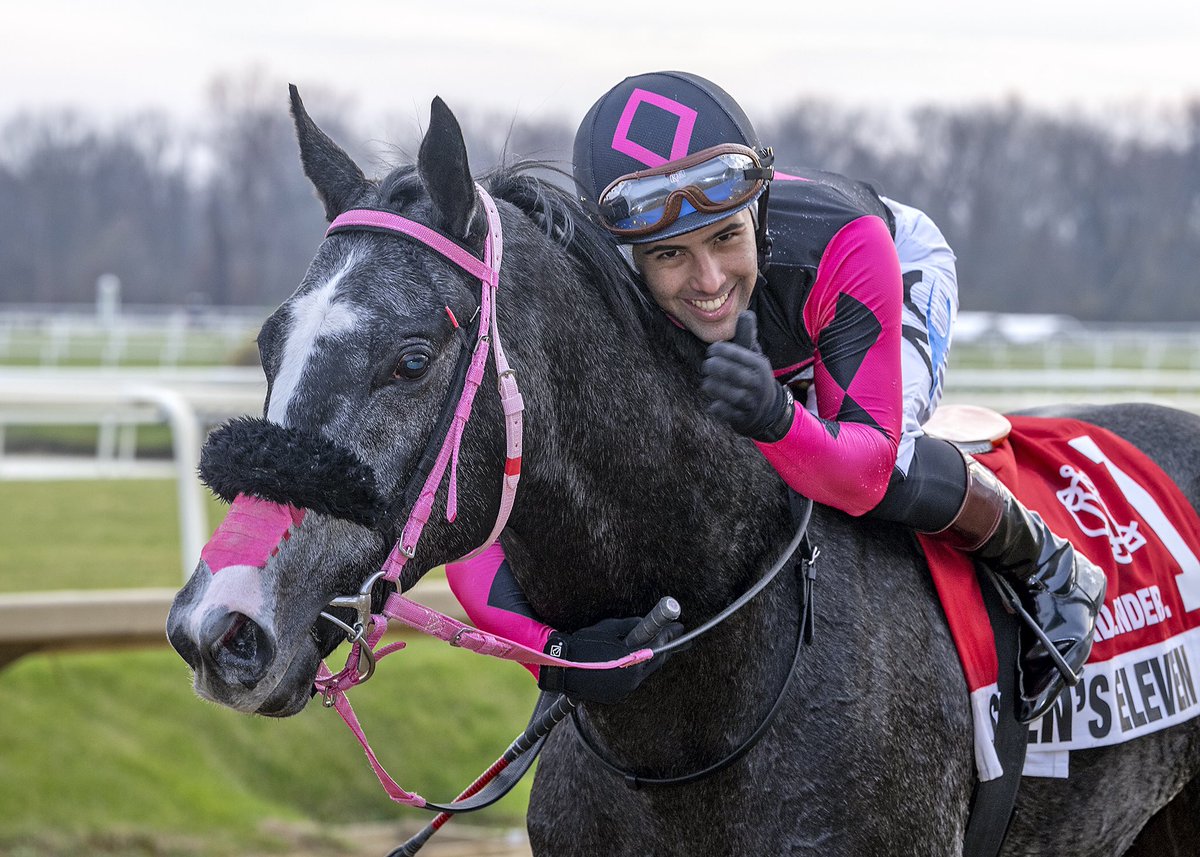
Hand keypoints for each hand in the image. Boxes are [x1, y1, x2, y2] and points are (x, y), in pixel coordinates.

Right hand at [538, 616, 682, 703]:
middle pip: (656, 661)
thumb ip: (631, 626)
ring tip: (662, 648)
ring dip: (652, 659)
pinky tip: (638, 662)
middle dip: (667, 648)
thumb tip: (647, 624)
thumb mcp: (609, 628)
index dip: (670, 635)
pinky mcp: (616, 695)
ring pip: (645, 672)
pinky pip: (632, 680)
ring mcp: (623, 689)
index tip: (680, 627)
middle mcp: (630, 678)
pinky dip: (637, 670)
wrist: (560, 666)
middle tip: (681, 639)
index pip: (658, 645)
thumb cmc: (583, 644)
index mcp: (630, 659)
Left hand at [702, 311, 793, 442]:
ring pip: (726, 392)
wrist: (768, 411)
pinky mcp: (743, 418)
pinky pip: (725, 412)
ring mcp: (751, 402)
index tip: (711, 351)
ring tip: (708, 383)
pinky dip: (716, 408)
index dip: (720, 350)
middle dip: (713, 367)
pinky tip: (714, 404)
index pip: (737, 353)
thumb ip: (747, 335)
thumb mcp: (754, 356)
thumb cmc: (754, 376)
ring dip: (712, 387)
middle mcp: (757, 383)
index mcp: (758, 365)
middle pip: (730, 372)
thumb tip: (746, 312)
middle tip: (706, 366)